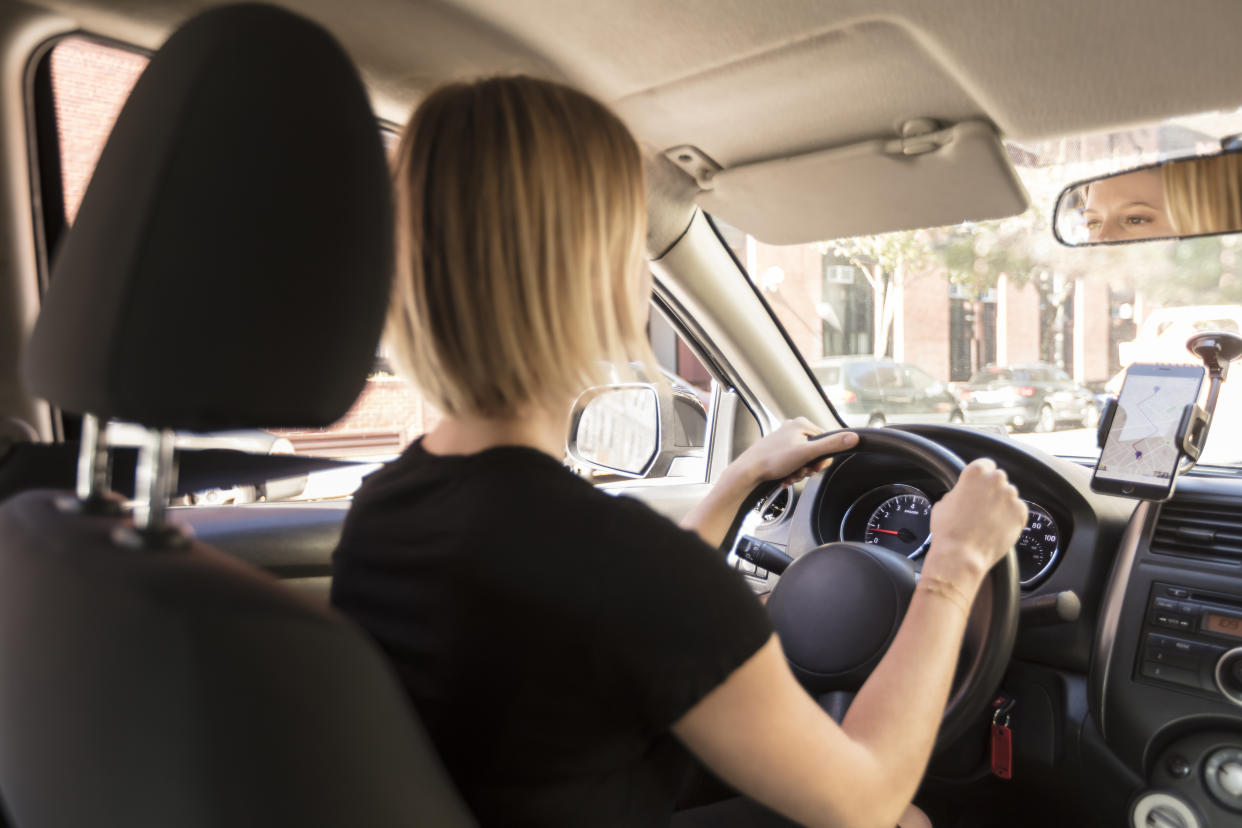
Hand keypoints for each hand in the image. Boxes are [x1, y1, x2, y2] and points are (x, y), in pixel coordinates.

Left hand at [734, 419, 858, 486]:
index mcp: (801, 424)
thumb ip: (831, 445)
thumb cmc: (772, 460)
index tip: (814, 467)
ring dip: (800, 471)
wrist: (748, 471)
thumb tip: (854, 437)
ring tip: (790, 475)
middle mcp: (793, 428)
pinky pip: (794, 461)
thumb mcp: (807, 453)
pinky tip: (785, 477)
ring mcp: (785, 438)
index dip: (823, 459)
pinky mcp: (779, 449)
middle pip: (815, 451)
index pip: (827, 441)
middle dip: (809, 467)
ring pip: (804, 458)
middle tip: (800, 472)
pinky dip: (792, 471)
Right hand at [924, 458, 1026, 589]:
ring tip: (989, 520)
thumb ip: (958, 491)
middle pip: (999, 479)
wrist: (961, 555)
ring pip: (1009, 496)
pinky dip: (1011, 518)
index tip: (979, 484)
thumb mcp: (943, 502)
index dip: (981, 476)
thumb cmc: (948, 530)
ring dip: (1002, 504)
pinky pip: (1019, 511)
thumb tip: (962, 494)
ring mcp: (1010, 497)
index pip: (986, 464)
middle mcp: (996, 480)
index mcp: (975, 472)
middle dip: (992, 490)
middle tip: (982, 505)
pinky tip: (998, 527)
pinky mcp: (1021, 513)